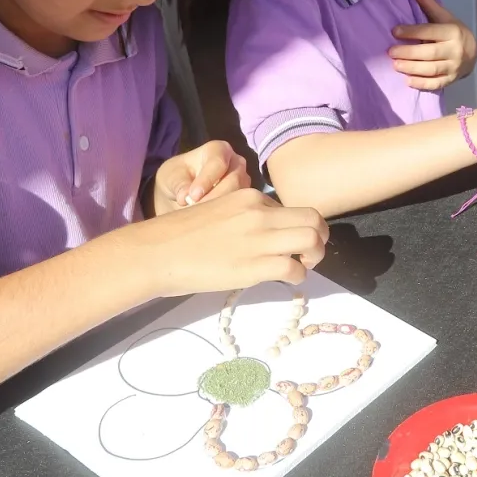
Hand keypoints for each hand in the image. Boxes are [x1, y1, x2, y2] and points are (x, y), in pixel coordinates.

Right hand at [122, 187, 328, 294]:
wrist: (156, 252)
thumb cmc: (181, 235)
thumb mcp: (219, 211)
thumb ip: (245, 217)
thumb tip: (267, 232)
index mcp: (250, 197)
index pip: (292, 208)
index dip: (298, 226)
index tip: (291, 242)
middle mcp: (259, 213)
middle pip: (314, 219)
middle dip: (320, 237)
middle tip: (310, 253)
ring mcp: (258, 239)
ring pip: (312, 240)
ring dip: (315, 256)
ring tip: (302, 265)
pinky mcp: (254, 266)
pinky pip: (295, 268)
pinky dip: (298, 275)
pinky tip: (286, 279)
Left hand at [152, 140, 250, 214]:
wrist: (183, 193)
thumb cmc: (176, 178)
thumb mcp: (170, 177)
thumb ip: (178, 184)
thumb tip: (185, 197)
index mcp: (218, 150)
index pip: (218, 163)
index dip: (206, 181)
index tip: (192, 197)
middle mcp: (237, 163)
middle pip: (233, 181)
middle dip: (213, 198)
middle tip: (195, 213)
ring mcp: (244, 181)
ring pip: (240, 197)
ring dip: (220, 210)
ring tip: (200, 220)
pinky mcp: (246, 199)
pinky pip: (242, 209)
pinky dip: (226, 218)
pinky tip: (210, 225)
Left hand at [389, 0, 476, 89]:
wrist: (472, 52)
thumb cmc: (454, 31)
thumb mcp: (443, 16)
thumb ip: (427, 3)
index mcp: (452, 32)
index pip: (430, 31)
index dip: (412, 31)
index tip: (394, 31)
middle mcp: (455, 50)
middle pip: (430, 52)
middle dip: (409, 52)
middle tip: (391, 52)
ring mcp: (453, 67)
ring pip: (432, 69)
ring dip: (412, 68)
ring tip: (396, 65)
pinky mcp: (451, 80)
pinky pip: (436, 84)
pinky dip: (422, 84)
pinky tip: (408, 81)